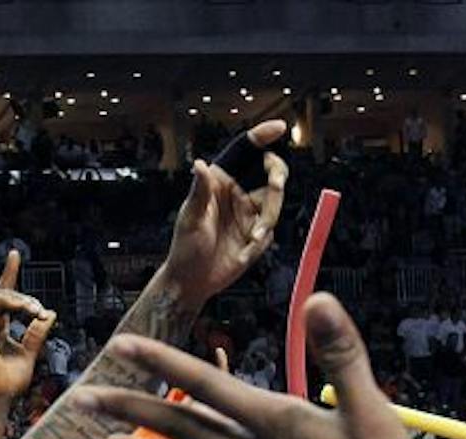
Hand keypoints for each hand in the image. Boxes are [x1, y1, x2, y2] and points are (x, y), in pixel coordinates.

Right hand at [0, 251, 55, 404]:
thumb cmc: (9, 383)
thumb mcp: (30, 353)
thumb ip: (37, 334)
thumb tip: (50, 314)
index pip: (2, 296)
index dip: (8, 273)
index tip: (14, 254)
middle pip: (1, 293)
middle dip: (22, 296)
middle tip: (38, 310)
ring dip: (16, 299)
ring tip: (32, 310)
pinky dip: (6, 303)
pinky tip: (23, 310)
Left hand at [162, 121, 287, 303]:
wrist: (194, 282)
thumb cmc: (185, 249)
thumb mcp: (192, 219)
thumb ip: (200, 192)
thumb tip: (199, 165)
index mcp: (219, 181)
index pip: (243, 151)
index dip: (262, 136)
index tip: (279, 128)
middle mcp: (237, 191)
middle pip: (270, 169)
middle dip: (277, 174)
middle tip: (276, 183)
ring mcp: (249, 211)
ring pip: (276, 200)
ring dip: (269, 217)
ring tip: (252, 238)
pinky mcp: (258, 231)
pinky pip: (272, 228)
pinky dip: (263, 239)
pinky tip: (244, 251)